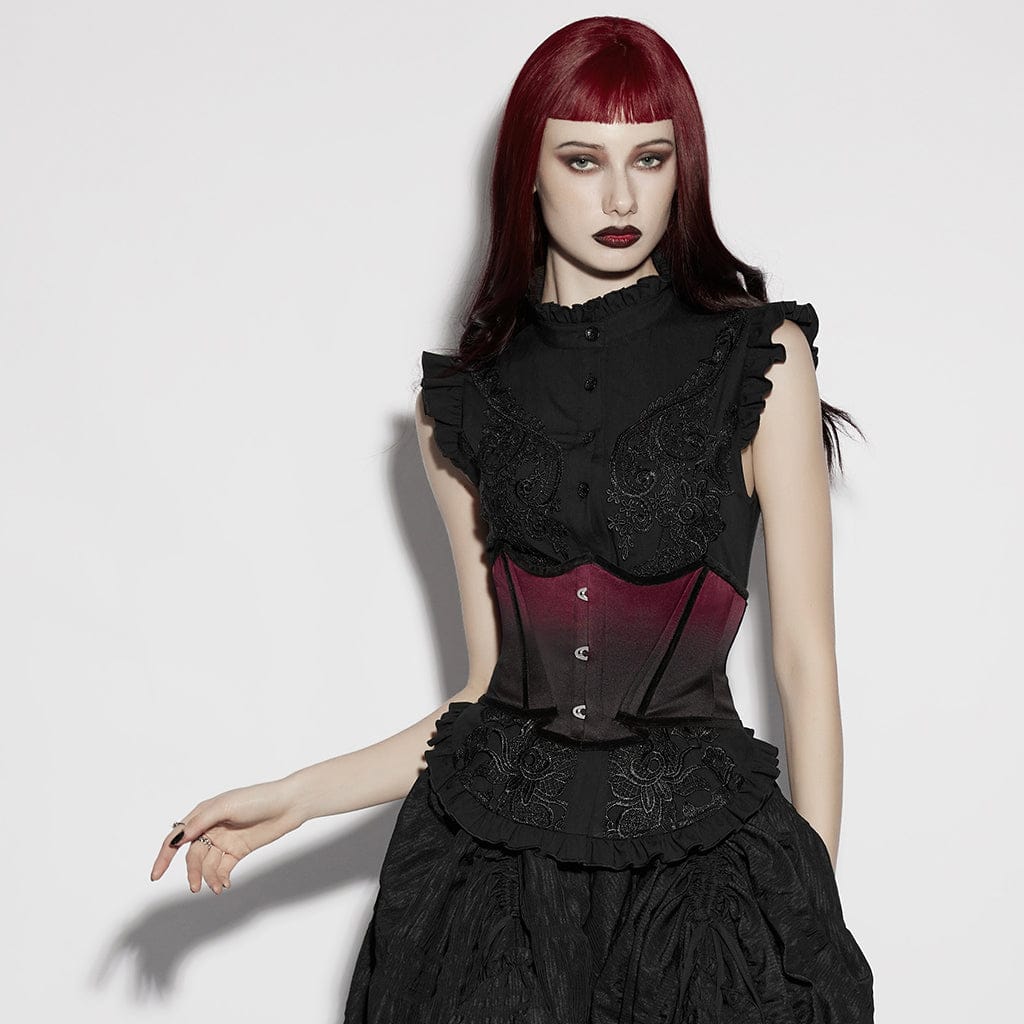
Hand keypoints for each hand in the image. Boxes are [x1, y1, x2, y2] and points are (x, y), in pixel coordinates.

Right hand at [150, 777, 302, 893]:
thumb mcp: (227, 806)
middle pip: (193, 855)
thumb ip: (201, 821)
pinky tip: (225, 884)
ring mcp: (224, 840)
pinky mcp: (238, 851)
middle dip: (192, 872)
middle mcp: (211, 828)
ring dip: (209, 878)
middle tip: (195, 887)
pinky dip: (221, 878)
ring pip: (208, 864)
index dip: (164, 856)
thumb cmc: (257, 798)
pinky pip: (223, 868)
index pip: (178, 837)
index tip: (155, 875)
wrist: (288, 805)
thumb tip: (179, 838)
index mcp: (204, 814)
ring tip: (218, 887)